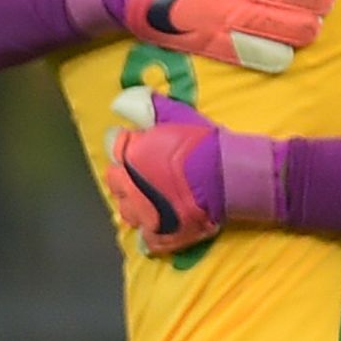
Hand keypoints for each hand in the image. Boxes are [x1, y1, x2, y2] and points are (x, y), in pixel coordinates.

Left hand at [101, 89, 284, 255]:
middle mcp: (129, 186)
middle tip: (143, 174)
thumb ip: (152, 107)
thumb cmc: (202, 144)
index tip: (138, 147)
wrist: (225, 175)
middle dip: (125, 176)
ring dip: (135, 204)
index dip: (127, 147)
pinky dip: (152, 233)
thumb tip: (127, 100)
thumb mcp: (178, 116)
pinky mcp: (159, 235)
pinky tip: (160, 226)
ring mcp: (142, 213)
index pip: (116, 149)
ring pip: (126, 211)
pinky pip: (147, 239)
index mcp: (131, 155)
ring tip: (150, 199)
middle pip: (115, 182)